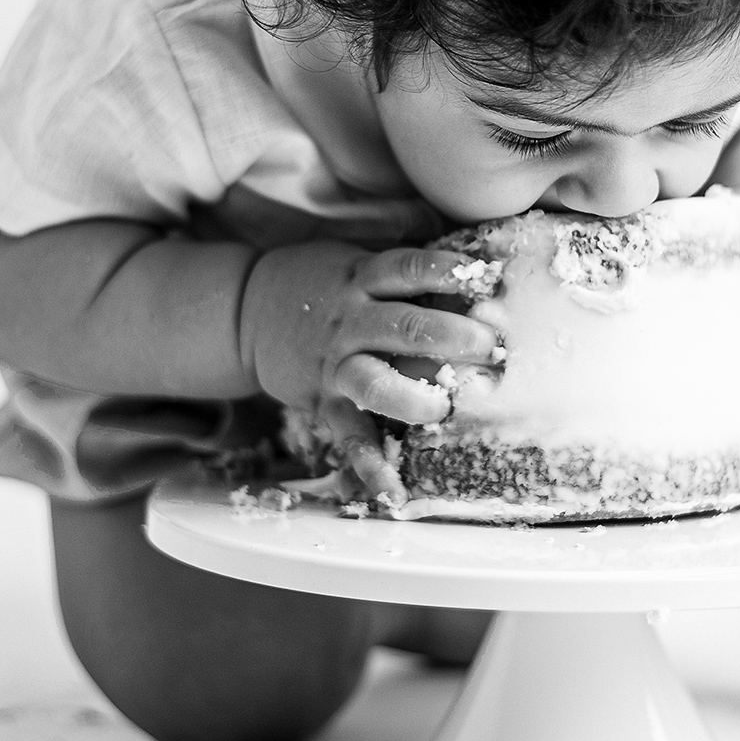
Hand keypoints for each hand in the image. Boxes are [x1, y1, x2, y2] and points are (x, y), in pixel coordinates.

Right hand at [241, 240, 499, 502]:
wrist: (246, 313)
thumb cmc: (322, 282)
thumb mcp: (355, 254)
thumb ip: (401, 254)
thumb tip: (463, 247)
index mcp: (363, 278)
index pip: (409, 269)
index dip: (449, 271)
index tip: (489, 275)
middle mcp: (351, 322)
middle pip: (406, 327)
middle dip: (454, 338)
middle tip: (493, 347)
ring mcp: (336, 364)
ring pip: (376, 383)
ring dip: (416, 398)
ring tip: (446, 409)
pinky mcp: (324, 403)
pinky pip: (350, 437)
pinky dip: (370, 467)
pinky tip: (395, 492)